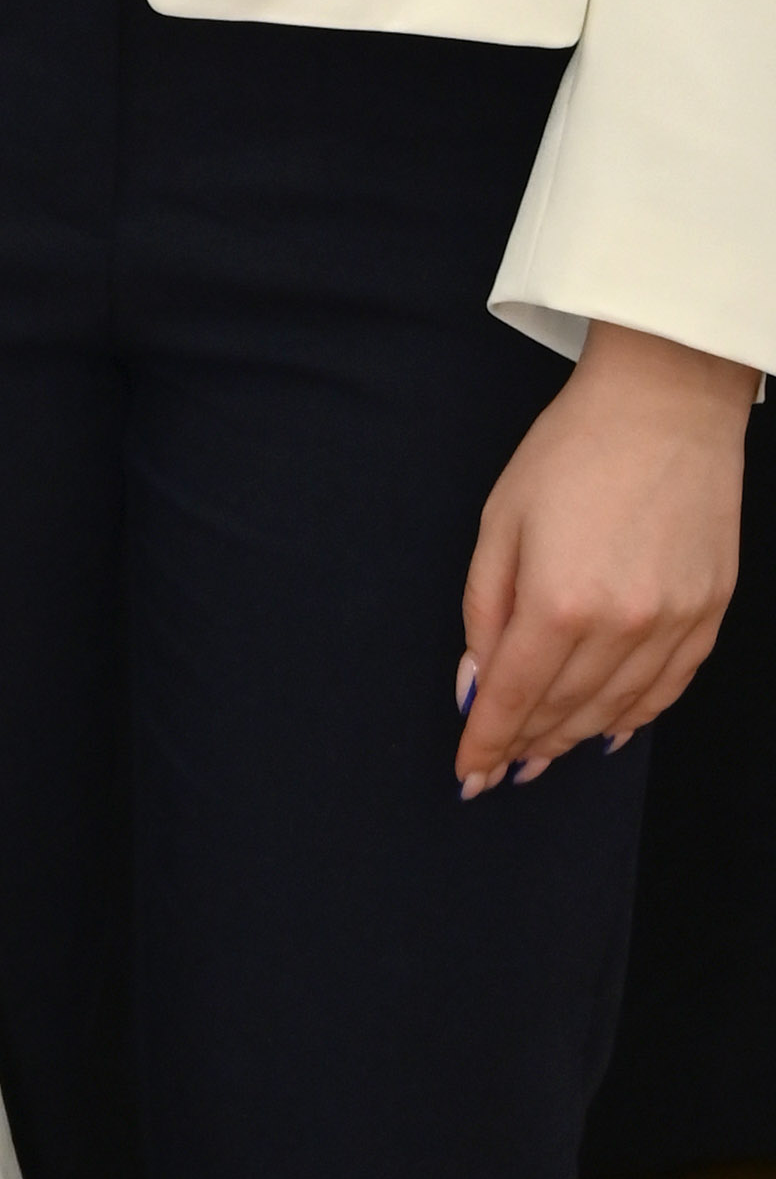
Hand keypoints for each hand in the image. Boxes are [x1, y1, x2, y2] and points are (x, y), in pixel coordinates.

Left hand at [456, 324, 754, 786]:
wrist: (665, 404)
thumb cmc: (571, 452)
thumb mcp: (500, 523)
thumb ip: (483, 612)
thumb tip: (475, 684)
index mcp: (559, 602)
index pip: (514, 697)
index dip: (486, 741)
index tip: (468, 774)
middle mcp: (623, 625)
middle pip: (564, 710)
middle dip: (525, 745)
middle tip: (499, 768)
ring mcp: (675, 622)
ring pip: (616, 709)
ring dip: (574, 738)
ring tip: (542, 757)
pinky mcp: (709, 611)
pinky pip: (669, 688)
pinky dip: (634, 717)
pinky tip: (607, 730)